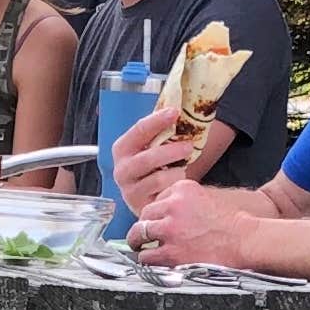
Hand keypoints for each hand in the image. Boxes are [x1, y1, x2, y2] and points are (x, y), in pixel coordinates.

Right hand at [109, 100, 196, 218]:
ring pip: (157, 178)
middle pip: (148, 158)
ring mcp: (129, 190)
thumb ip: (159, 130)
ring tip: (184, 167)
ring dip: (176, 171)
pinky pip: (163, 195)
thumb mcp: (150, 146)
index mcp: (122, 148)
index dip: (158, 120)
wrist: (148, 197)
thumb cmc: (152, 166)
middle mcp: (121, 169)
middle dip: (171, 151)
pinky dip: (174, 186)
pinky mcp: (141, 206)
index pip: (139, 130)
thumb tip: (177, 104)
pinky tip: (178, 182)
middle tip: (189, 146)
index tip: (176, 112)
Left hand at [128, 178, 246, 270]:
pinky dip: (147, 259)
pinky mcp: (172, 251)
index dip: (156, 214)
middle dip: (143, 226)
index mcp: (182, 189)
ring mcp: (170, 229)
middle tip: (140, 235)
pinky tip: (152, 260)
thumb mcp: (205, 197)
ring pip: (140, 234)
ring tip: (140, 248)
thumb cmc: (230, 223)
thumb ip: (183, 201)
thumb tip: (163, 213)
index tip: (158, 221)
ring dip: (139, 242)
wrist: (245, 240)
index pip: (157, 199)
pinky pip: (147, 256)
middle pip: (144, 215)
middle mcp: (173, 206)